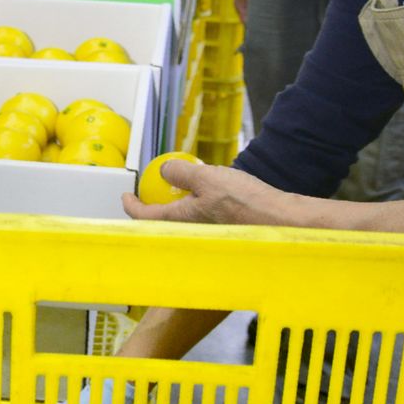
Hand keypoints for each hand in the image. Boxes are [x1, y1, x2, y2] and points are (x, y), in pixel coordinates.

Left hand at [122, 160, 292, 225]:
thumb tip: (164, 170)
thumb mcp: (207, 178)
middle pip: (162, 222)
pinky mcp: (223, 232)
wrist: (278, 220)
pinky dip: (196, 208)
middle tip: (148, 195)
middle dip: (152, 210)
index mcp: (181, 220)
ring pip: (182, 221)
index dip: (132, 206)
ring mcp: (206, 234)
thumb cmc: (244, 202)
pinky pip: (200, 219)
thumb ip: (181, 173)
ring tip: (178, 192)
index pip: (146, 216)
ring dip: (175, 208)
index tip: (125, 197)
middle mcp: (191, 232)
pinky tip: (208, 196)